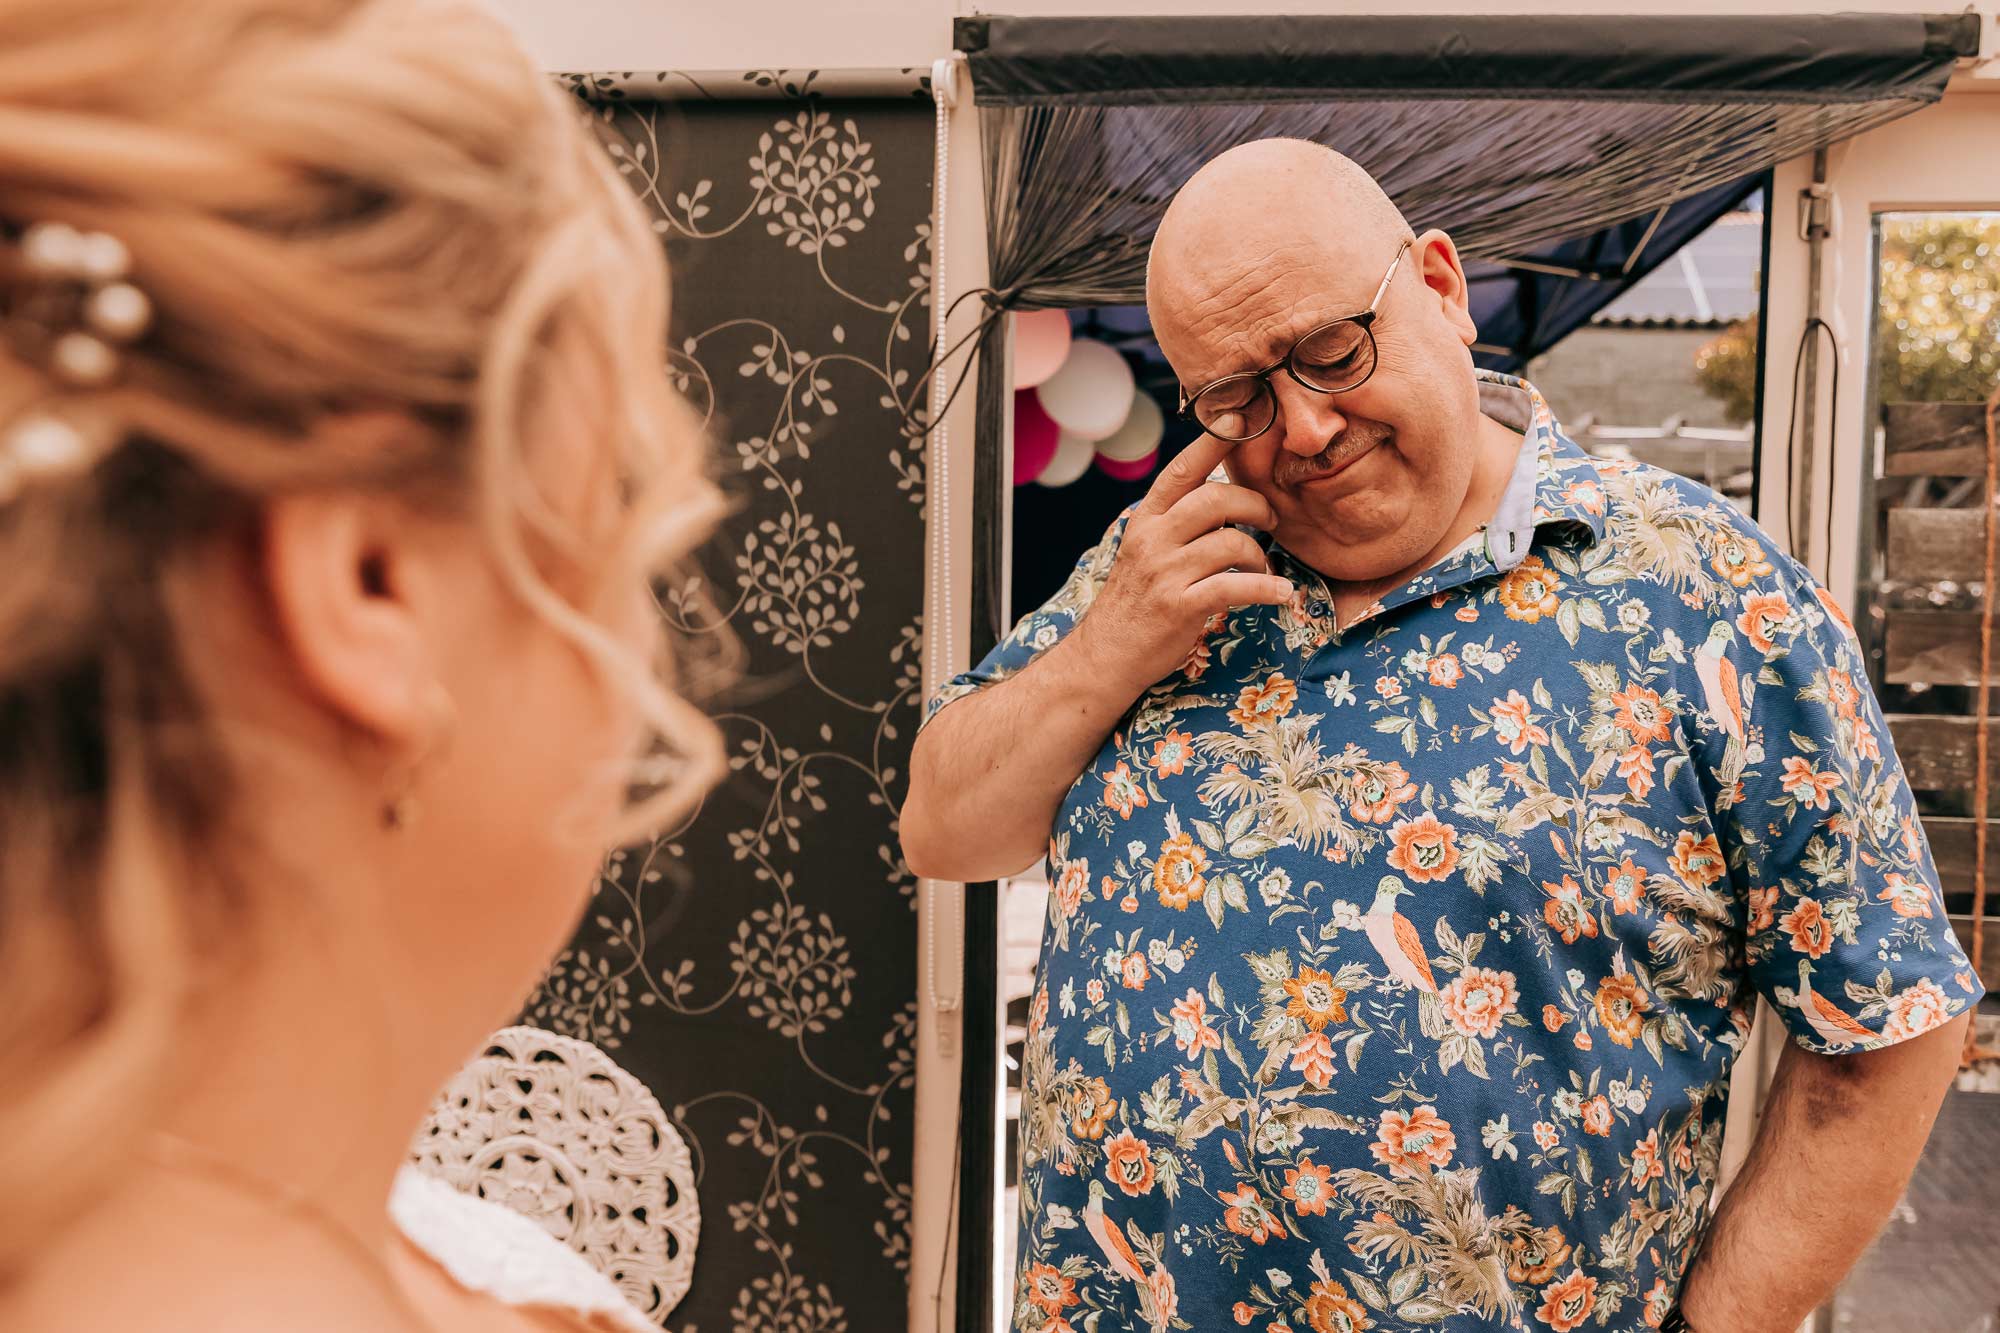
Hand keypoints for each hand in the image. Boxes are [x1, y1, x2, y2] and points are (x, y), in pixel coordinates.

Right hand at [1071, 430, 1293, 697]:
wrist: (1105, 656)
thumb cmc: (1134, 602)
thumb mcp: (1146, 552)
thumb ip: (1177, 525)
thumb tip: (1224, 498)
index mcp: (1146, 520)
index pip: (1181, 471)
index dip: (1212, 442)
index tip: (1239, 420)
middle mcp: (1153, 539)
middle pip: (1215, 499)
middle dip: (1255, 504)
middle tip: (1271, 520)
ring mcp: (1164, 573)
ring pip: (1231, 543)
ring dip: (1260, 556)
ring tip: (1264, 569)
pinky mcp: (1179, 606)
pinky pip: (1236, 588)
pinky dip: (1267, 589)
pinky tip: (1281, 594)